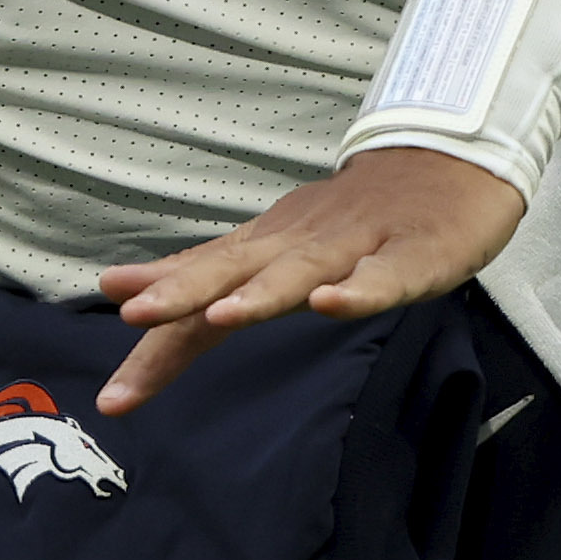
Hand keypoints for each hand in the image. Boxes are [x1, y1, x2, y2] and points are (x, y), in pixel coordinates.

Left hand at [94, 148, 527, 414]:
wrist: (447, 162)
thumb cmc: (354, 216)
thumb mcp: (274, 243)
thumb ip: (205, 271)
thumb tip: (125, 294)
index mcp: (265, 246)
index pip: (199, 289)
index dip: (157, 338)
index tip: (112, 396)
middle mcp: (300, 241)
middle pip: (234, 268)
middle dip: (183, 293)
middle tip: (132, 314)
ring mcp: (357, 244)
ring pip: (303, 269)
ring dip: (261, 292)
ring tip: (222, 314)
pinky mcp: (415, 252)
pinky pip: (385, 275)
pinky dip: (359, 290)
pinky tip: (331, 305)